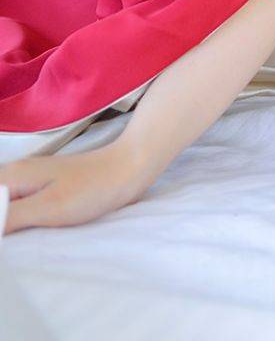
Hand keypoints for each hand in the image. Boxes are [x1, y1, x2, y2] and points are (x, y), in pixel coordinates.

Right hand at [0, 141, 149, 234]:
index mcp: (11, 176)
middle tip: (16, 240)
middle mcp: (14, 174)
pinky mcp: (39, 189)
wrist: (127, 170)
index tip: (9, 236)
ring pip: (1, 204)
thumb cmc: (91, 189)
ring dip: (6, 224)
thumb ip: (7, 218)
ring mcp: (26, 181)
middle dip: (2, 224)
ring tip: (20, 239)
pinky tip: (22, 233)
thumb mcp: (47, 208)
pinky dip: (13, 221)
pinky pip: (13, 206)